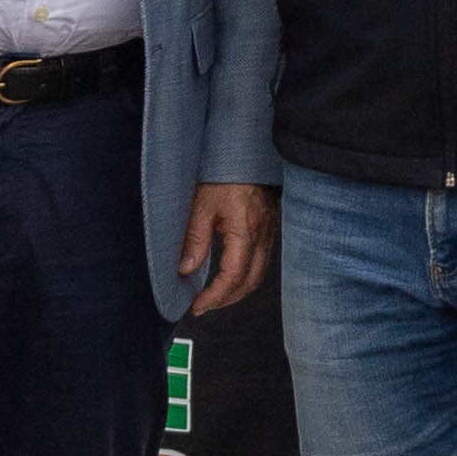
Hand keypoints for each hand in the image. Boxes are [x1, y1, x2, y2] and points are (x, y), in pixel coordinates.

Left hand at [180, 182, 276, 316]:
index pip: (233, 276)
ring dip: (237, 290)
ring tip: (215, 295)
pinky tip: (231, 274)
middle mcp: (263, 234)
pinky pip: (262, 259)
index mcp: (246, 231)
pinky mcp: (269, 226)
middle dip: (227, 299)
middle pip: (250, 281)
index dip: (215, 296)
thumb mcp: (202, 203)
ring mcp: (269, 231)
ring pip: (259, 273)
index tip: (198, 305)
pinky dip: (246, 274)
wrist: (248, 149)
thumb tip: (187, 268)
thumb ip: (195, 239)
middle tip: (204, 306)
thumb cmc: (228, 170)